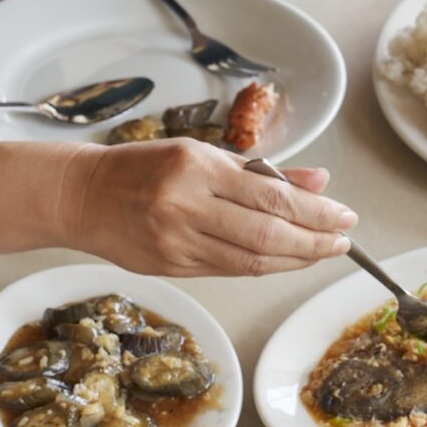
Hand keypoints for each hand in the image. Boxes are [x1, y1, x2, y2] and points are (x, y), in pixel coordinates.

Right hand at [57, 138, 357, 276]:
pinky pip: (228, 270)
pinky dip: (262, 267)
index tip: (344, 216)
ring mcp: (176, 241)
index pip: (271, 196)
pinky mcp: (170, 267)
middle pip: (267, 234)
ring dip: (294, 260)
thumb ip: (260, 171)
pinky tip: (283, 260)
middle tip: (342, 242)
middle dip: (314, 241)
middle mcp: (186, 206)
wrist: (82, 197)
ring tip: (320, 253)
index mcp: (196, 168)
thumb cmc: (141, 169)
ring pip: (250, 260)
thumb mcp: (201, 155)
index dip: (316, 211)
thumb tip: (317, 183)